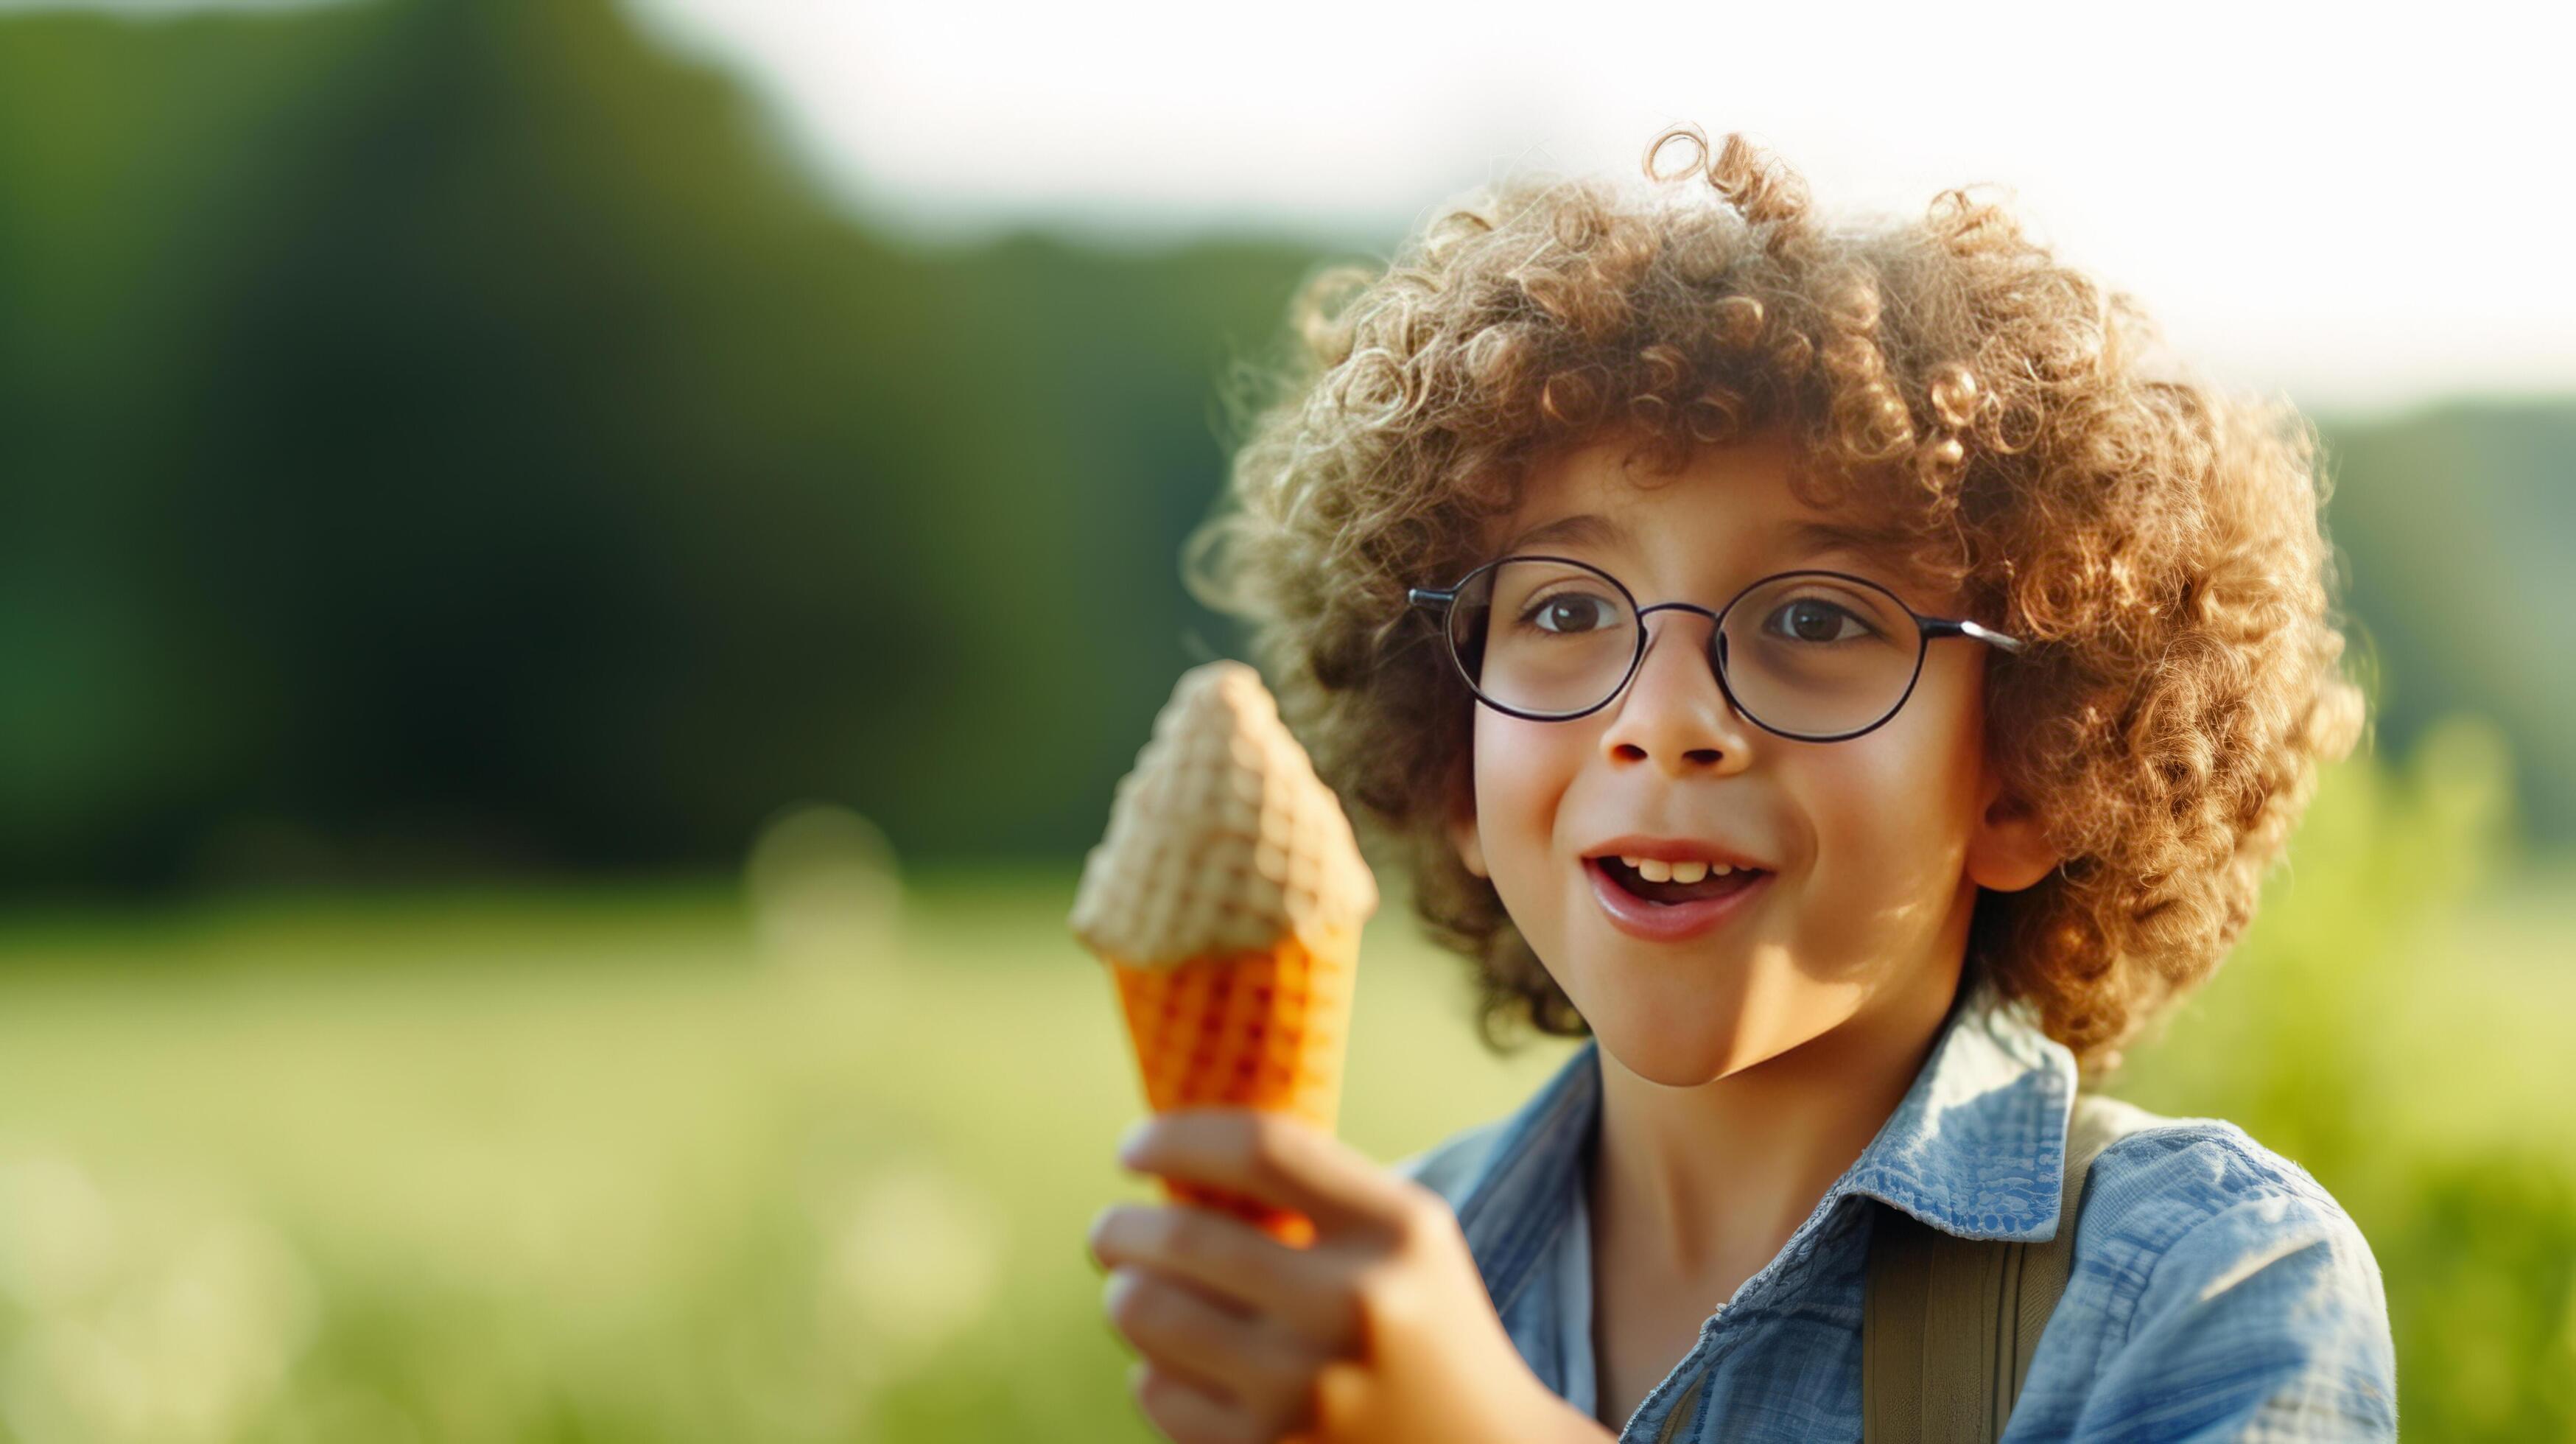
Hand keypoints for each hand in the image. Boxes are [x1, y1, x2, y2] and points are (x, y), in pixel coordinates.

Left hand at [1088, 1107, 1605, 1442]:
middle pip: (1183, 1236)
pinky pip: (1154, 1389)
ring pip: (1147, 1311)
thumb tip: (1170, 1156)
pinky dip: (1152, 1369)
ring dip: (1124, 1293)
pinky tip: (1180, 1366)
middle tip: (1109, 1231)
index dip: (1176, 1137)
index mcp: (1396, 1231)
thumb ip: (1311, 1187)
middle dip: (1121, 1228)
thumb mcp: (1402, 1236)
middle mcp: (1353, 1306)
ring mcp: (1306, 1389)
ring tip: (1135, 1292)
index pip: (1259, 1148)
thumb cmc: (1423, 1325)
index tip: (1132, 1148)